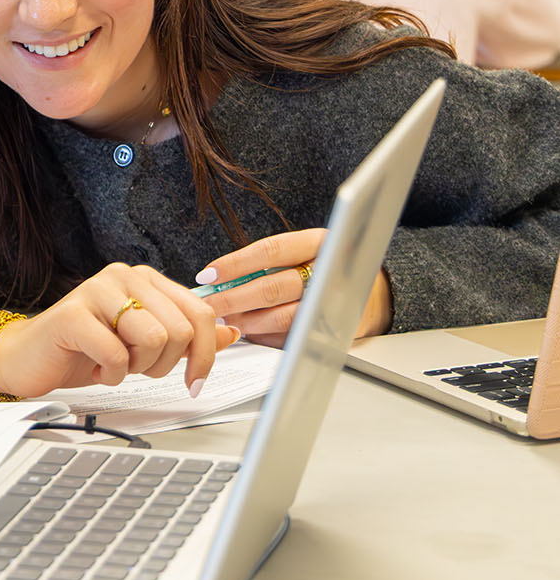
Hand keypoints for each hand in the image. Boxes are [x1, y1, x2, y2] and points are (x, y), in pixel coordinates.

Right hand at [0, 263, 237, 396]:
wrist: (28, 359)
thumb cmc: (85, 350)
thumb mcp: (144, 345)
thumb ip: (186, 336)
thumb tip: (231, 331)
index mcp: (146, 279)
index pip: (200, 313)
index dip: (205, 355)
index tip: (194, 382)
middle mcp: (124, 276)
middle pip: (181, 329)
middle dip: (164, 364)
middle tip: (136, 368)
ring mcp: (97, 290)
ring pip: (154, 340)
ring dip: (137, 368)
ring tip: (114, 365)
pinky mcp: (73, 314)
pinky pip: (118, 354)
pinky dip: (112, 374)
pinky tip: (95, 368)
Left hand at [196, 229, 391, 346]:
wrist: (373, 291)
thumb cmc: (324, 268)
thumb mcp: (303, 253)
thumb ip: (266, 262)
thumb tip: (216, 279)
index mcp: (319, 243)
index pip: (269, 251)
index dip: (234, 264)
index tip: (207, 276)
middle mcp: (328, 271)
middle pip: (272, 287)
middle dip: (233, 299)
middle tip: (208, 306)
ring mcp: (332, 303)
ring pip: (281, 316)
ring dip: (247, 321)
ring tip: (224, 320)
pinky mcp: (332, 331)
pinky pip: (291, 336)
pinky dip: (264, 335)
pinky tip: (248, 332)